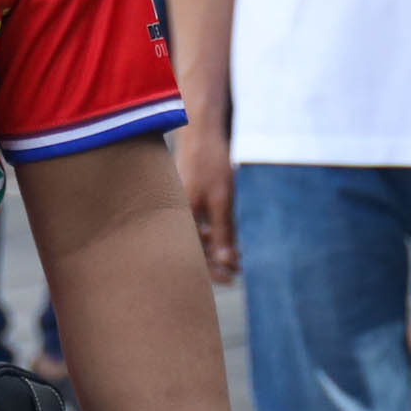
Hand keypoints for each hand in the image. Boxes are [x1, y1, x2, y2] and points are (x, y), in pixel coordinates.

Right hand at [177, 115, 238, 286]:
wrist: (200, 132)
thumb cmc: (210, 163)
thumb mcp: (222, 200)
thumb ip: (224, 233)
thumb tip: (228, 263)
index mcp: (179, 219)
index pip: (193, 256)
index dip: (214, 270)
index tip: (233, 277)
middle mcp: (173, 216)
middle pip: (192, 250)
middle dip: (215, 262)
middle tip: (237, 270)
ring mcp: (177, 208)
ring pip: (194, 238)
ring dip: (214, 248)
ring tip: (236, 256)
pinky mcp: (183, 200)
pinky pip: (194, 224)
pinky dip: (209, 233)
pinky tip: (224, 234)